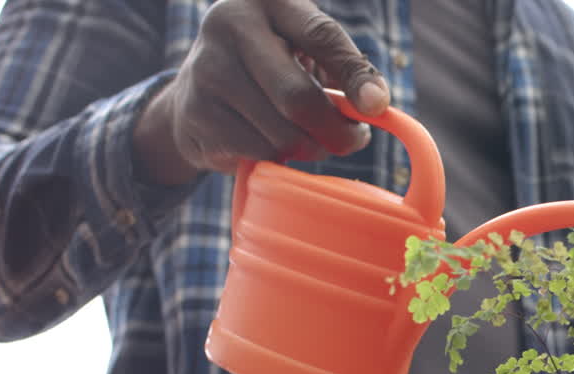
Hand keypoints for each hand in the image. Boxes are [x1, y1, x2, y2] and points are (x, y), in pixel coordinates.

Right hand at [133, 0, 389, 185]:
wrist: (199, 89)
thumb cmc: (272, 66)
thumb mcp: (305, 50)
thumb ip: (344, 69)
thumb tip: (375, 103)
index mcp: (267, 1)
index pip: (322, 37)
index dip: (355, 75)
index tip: (378, 107)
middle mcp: (229, 25)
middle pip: (298, 98)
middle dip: (336, 131)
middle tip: (352, 140)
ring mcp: (206, 69)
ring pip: (281, 135)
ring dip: (309, 149)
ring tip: (310, 139)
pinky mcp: (195, 113)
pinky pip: (258, 154)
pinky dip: (278, 159)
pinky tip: (274, 144)